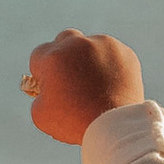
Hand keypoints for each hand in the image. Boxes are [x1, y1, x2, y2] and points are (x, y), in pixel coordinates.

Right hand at [23, 31, 145, 145]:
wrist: (114, 125)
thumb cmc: (74, 122)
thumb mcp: (40, 114)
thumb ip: (39, 95)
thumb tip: (47, 88)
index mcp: (52, 57)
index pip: (39, 54)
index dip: (43, 70)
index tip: (51, 82)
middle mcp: (76, 44)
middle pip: (64, 39)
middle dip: (65, 54)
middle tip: (71, 75)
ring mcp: (102, 45)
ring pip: (91, 45)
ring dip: (89, 58)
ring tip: (95, 83)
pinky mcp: (124, 51)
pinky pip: (112, 54)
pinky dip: (110, 65)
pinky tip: (110, 83)